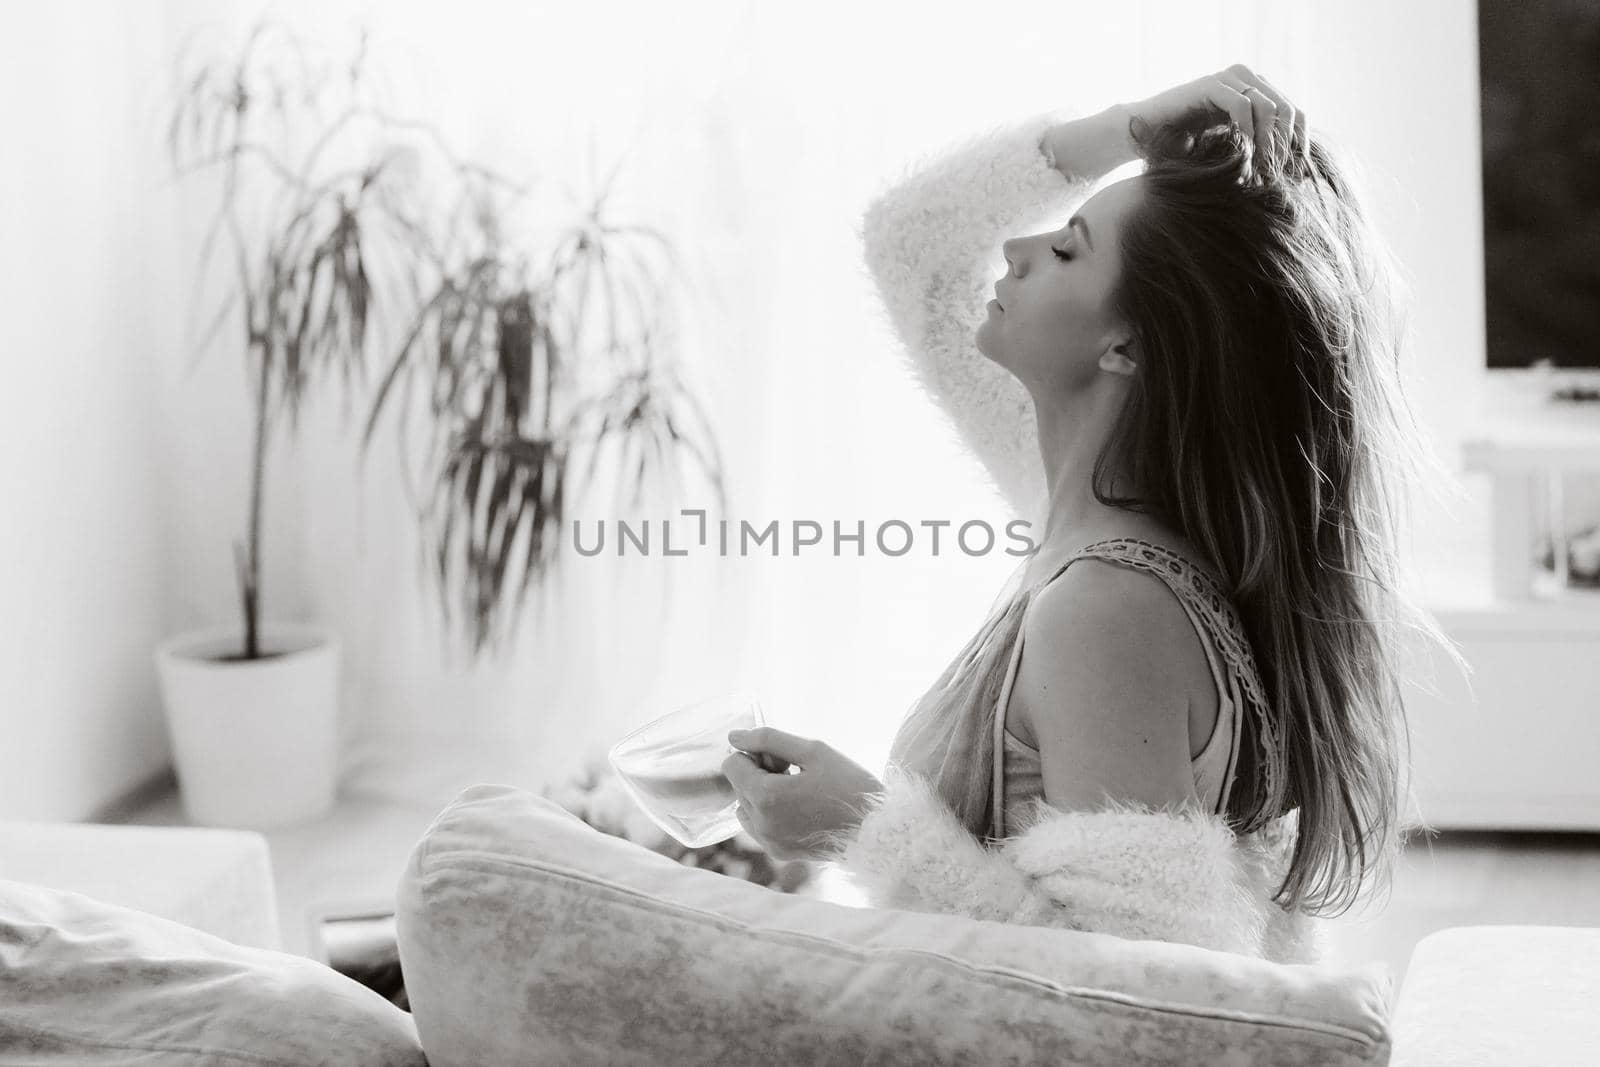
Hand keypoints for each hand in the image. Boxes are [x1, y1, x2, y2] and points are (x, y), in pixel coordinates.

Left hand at [720, 727, 883, 862]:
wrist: (878, 830)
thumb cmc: (850, 785)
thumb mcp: (813, 751)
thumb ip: (768, 739)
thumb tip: (734, 736)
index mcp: (766, 796)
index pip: (731, 764)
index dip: (756, 754)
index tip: (786, 760)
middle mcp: (761, 824)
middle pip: (738, 785)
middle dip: (760, 773)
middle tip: (797, 773)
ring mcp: (768, 842)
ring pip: (745, 806)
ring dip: (762, 794)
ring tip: (798, 792)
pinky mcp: (778, 853)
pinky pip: (758, 826)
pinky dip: (770, 813)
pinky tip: (800, 809)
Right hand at [1126, 63, 1307, 174]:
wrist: (1142, 133)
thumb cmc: (1183, 146)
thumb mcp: (1229, 147)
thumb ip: (1257, 148)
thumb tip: (1296, 173)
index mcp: (1256, 89)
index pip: (1294, 113)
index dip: (1298, 145)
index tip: (1293, 177)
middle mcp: (1246, 76)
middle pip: (1286, 110)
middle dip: (1283, 147)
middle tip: (1273, 178)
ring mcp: (1229, 77)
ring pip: (1268, 106)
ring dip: (1266, 143)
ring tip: (1258, 172)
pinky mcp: (1211, 84)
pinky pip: (1241, 105)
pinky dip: (1246, 133)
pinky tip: (1241, 158)